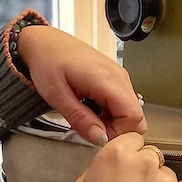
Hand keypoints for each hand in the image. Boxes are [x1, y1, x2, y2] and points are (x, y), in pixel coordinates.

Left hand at [17, 25, 146, 144]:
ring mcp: (118, 76)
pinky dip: (110, 112)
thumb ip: (81, 119)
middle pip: (136, 115)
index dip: (118, 133)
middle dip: (118, 130)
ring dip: (113, 121)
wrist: (44, 42)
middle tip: (92, 129)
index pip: (133, 117)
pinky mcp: (114, 77)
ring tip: (88, 117)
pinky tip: (91, 108)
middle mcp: (118, 77)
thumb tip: (100, 139)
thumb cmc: (47, 62)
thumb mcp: (57, 96)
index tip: (98, 137)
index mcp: (107, 80)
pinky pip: (122, 102)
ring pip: (130, 110)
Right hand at [62, 133, 181, 181]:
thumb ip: (88, 175)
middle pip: (151, 155)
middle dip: (144, 169)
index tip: (124, 168)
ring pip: (167, 173)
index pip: (132, 139)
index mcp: (115, 154)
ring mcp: (166, 180)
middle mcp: (144, 161)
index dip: (128, 153)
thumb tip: (100, 173)